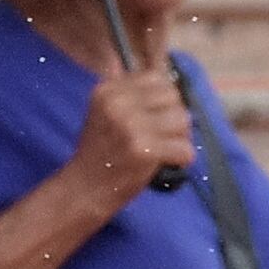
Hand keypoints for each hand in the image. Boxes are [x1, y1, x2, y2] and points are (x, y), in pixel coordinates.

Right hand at [69, 67, 192, 205]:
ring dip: (181, 137)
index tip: (157, 118)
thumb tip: (174, 89)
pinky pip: (185, 148)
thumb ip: (134, 97)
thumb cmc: (100, 152)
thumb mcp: (107, 113)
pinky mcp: (144, 150)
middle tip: (165, 136)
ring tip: (167, 149)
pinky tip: (170, 163)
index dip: (164, 100)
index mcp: (109, 89)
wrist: (83, 188)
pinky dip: (183, 158)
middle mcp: (119, 102)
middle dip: (175, 117)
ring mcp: (131, 125)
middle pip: (173, 97)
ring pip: (183, 119)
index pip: (157, 79)